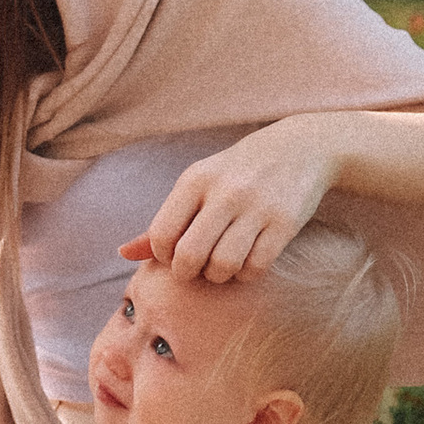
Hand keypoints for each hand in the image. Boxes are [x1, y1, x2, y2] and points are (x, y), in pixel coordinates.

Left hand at [127, 119, 337, 283]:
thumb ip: (164, 220)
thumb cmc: (237, 172)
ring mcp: (256, 207)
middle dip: (188, 272)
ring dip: (219, 276)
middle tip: (198, 267)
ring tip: (222, 265)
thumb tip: (122, 254)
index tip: (176, 254)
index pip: (161, 234)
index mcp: (195, 180)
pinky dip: (246, 274)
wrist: (301, 147)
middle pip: (189, 255)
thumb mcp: (198, 184)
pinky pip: (256, 267)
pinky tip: (246, 262)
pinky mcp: (285, 222)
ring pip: (223, 265)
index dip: (164, 256)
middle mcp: (224, 191)